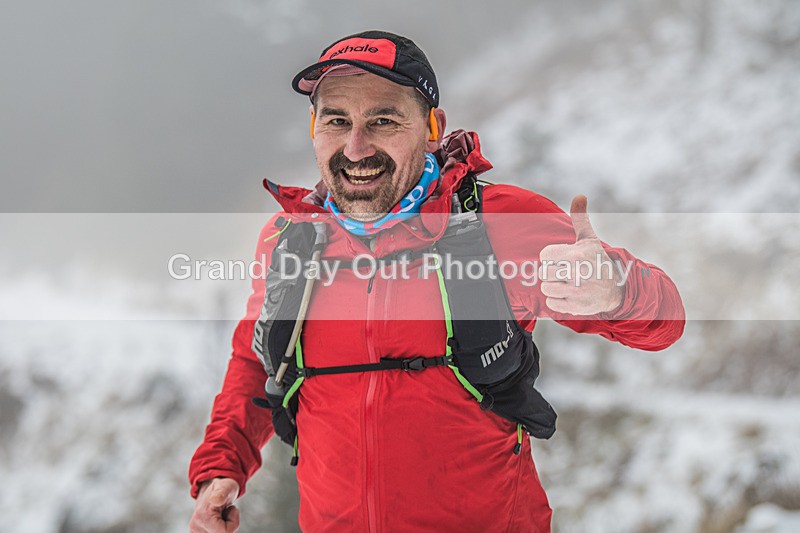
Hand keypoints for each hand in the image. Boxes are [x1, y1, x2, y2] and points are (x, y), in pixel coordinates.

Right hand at [189, 477, 240, 532]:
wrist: (212, 491)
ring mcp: (195, 532)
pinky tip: (218, 522)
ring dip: (226, 528)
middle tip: (225, 512)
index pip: (225, 532)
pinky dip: (221, 530)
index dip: (233, 522)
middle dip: (229, 526)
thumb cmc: (223, 488)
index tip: (230, 509)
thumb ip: (222, 493)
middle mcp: (195, 528)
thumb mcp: (226, 486)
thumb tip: (215, 500)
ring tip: (221, 516)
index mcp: (202, 516)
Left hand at [538, 195, 623, 314]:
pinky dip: (557, 300)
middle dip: (553, 272)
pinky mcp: (576, 307)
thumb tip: (579, 195)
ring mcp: (577, 292)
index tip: (563, 258)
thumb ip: (580, 218)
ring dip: (553, 286)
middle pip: (544, 272)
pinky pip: (551, 303)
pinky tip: (569, 294)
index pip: (544, 255)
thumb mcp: (589, 239)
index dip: (551, 257)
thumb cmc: (597, 260)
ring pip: (545, 288)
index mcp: (578, 255)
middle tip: (566, 272)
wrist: (616, 289)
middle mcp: (577, 273)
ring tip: (566, 282)